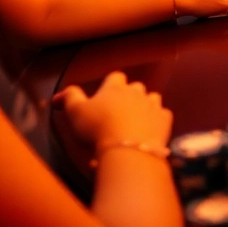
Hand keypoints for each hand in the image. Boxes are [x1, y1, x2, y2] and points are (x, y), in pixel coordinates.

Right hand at [53, 71, 170, 153]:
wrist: (127, 149)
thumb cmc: (97, 128)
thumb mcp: (75, 112)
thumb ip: (70, 98)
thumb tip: (62, 93)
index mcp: (115, 88)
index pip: (115, 77)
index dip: (110, 85)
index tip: (103, 96)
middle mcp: (137, 92)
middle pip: (135, 87)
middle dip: (129, 95)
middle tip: (118, 112)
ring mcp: (154, 105)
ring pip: (152, 98)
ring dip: (145, 106)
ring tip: (135, 120)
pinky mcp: (165, 120)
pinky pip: (163, 115)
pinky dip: (157, 121)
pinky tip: (149, 131)